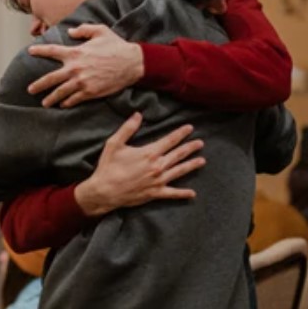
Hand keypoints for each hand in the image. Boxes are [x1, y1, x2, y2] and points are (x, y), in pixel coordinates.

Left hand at [27, 24, 143, 107]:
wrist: (131, 63)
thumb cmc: (116, 45)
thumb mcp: (100, 30)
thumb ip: (83, 29)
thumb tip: (70, 32)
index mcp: (75, 52)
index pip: (52, 51)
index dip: (39, 51)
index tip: (30, 52)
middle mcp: (75, 68)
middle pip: (50, 78)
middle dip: (38, 85)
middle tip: (30, 90)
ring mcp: (82, 82)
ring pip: (60, 92)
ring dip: (51, 99)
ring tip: (44, 103)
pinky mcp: (90, 92)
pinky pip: (74, 99)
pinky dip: (67, 103)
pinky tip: (63, 105)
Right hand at [74, 113, 205, 216]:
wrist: (104, 191)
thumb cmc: (108, 167)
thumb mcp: (115, 143)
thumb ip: (128, 128)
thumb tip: (138, 114)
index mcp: (149, 153)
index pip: (170, 140)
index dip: (181, 133)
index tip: (190, 128)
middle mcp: (157, 166)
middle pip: (178, 154)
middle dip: (190, 147)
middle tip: (200, 143)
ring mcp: (158, 181)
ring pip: (179, 171)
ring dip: (191, 165)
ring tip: (202, 161)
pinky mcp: (155, 193)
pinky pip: (172, 193)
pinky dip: (183, 194)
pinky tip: (192, 193)